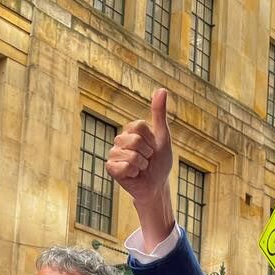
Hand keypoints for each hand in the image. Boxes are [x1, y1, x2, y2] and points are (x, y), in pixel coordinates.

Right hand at [107, 89, 174, 232]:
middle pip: (135, 140)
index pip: (140, 126)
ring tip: (141, 168)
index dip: (151, 140)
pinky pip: (123, 167)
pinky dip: (134, 173)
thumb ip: (159, 114)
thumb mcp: (163, 137)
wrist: (156, 185)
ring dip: (142, 165)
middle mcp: (120, 140)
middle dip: (147, 153)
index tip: (153, 148)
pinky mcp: (111, 168)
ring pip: (130, 155)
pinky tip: (133, 175)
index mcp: (131, 130)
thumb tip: (161, 89)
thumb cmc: (160, 162)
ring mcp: (114, 153)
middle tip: (147, 160)